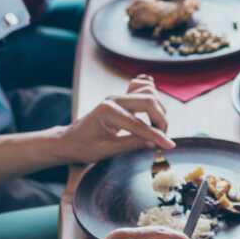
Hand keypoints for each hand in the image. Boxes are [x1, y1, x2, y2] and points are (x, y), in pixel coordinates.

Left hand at [55, 75, 174, 163]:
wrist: (69, 140)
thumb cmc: (83, 147)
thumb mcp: (106, 151)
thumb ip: (131, 144)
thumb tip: (155, 143)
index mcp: (107, 111)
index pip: (139, 124)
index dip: (156, 136)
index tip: (170, 145)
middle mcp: (114, 99)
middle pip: (149, 101)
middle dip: (161, 120)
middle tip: (162, 138)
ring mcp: (118, 96)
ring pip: (149, 93)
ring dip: (159, 110)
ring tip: (157, 128)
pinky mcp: (122, 98)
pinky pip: (142, 88)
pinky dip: (152, 96)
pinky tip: (152, 111)